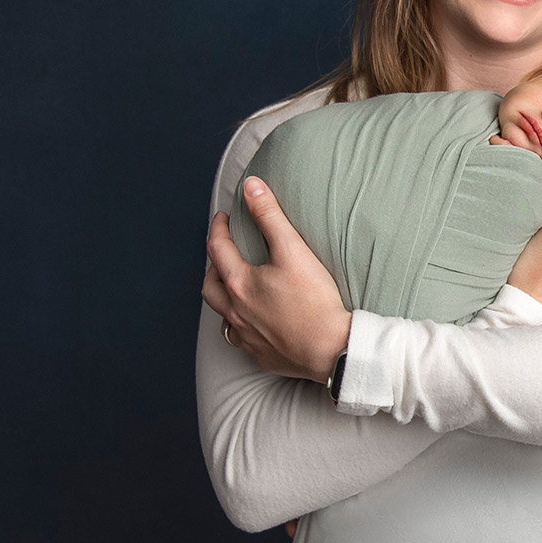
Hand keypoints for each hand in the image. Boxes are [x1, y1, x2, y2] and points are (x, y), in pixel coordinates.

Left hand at [203, 176, 352, 381]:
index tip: (224, 218)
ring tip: (236, 290)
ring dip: (224, 300)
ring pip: (223, 317)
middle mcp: (235, 312)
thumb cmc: (313, 300)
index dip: (219, 228)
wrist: (331, 348)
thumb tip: (251, 186)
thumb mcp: (292, 250)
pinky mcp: (262, 356)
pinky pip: (242, 340)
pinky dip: (243, 327)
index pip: (217, 248)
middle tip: (224, 255)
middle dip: (213, 266)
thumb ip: (270, 216)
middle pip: (210, 286)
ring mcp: (247, 337)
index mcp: (238, 284)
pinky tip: (257, 324)